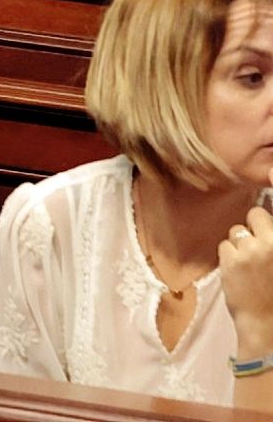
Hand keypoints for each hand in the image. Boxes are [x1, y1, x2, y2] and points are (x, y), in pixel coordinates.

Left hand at [222, 182, 272, 357]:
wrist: (268, 326)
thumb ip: (271, 238)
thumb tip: (263, 211)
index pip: (269, 212)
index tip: (272, 168)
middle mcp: (272, 242)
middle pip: (256, 214)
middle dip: (254, 227)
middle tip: (259, 249)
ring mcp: (252, 249)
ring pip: (237, 231)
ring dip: (240, 245)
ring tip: (251, 267)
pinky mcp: (231, 258)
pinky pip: (225, 245)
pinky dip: (229, 256)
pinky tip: (239, 273)